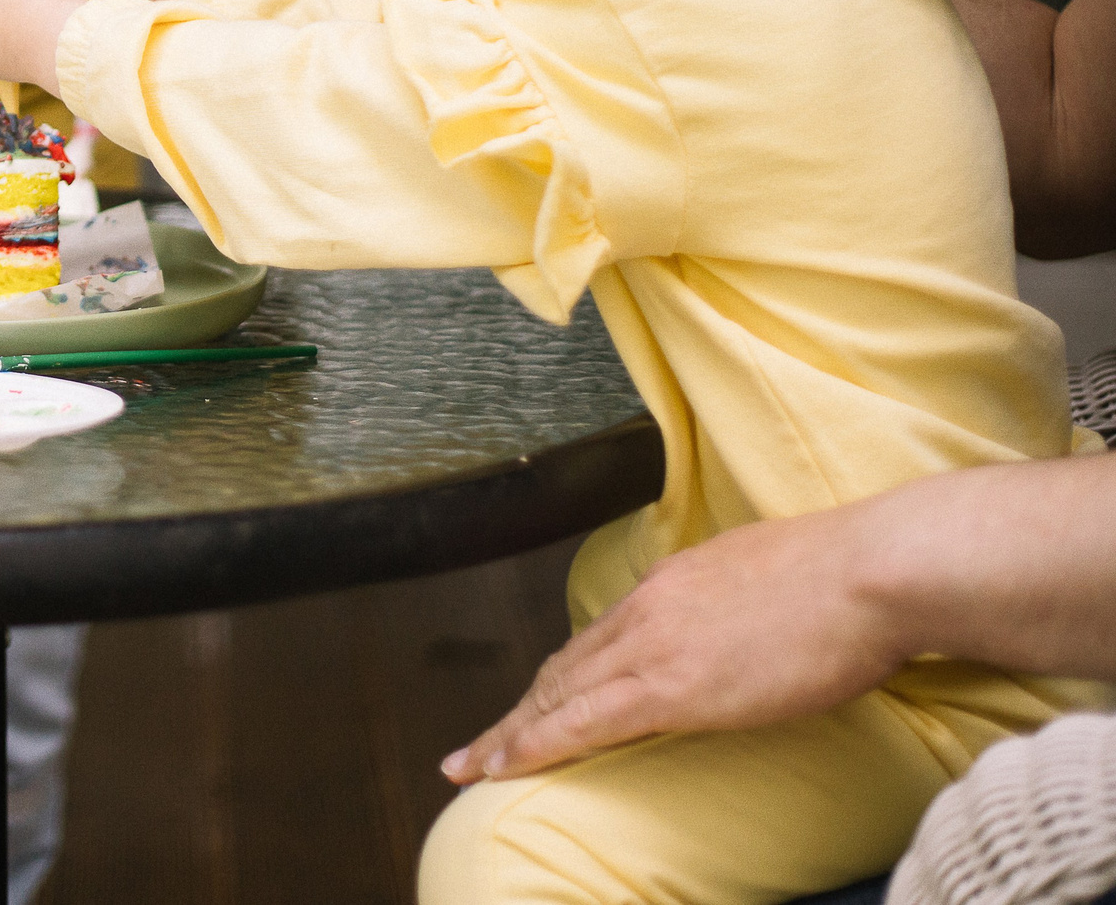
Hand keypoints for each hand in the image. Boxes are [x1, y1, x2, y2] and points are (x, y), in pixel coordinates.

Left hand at [440, 509, 904, 784]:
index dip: (558, 677)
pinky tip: (501, 767)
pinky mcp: (671, 686)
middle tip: (478, 745)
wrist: (869, 573)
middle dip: (518, 711)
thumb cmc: (849, 580)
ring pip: (556, 695)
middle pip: (562, 669)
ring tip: (471, 765)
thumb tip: (740, 630)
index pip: (596, 639)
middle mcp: (646, 608)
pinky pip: (580, 722)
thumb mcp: (772, 581)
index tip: (532, 702)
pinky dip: (532, 746)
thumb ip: (737, 607)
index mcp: (671, 583)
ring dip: (510, 734)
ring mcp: (653, 645)